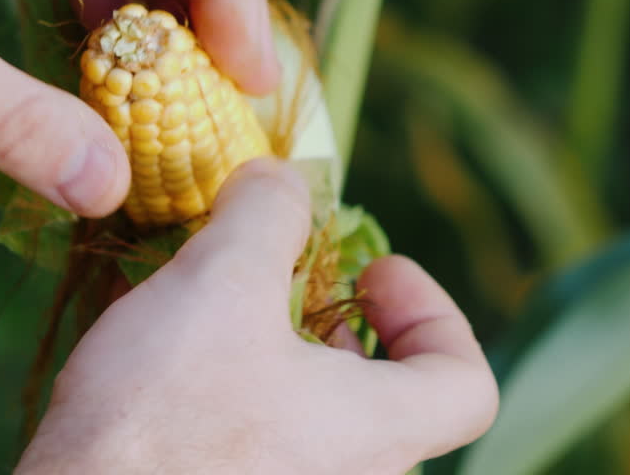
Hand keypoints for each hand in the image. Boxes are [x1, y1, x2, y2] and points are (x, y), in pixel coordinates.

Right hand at [17, 159, 498, 474]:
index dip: (432, 313)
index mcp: (378, 432)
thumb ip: (266, 214)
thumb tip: (282, 180)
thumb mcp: (219, 281)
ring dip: (280, 361)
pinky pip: (264, 451)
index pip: (466, 385)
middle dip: (337, 328)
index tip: (370, 273)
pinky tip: (172, 371)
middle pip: (385, 399)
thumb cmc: (163, 412)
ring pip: (319, 427)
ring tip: (216, 319)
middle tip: (284, 286)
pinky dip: (239, 400)